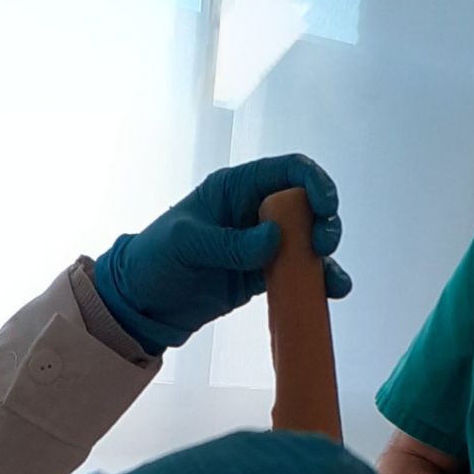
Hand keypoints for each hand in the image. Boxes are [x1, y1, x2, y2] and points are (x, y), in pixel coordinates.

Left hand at [91, 156, 348, 352]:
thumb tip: (275, 239)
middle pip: (307, 205)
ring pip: (308, 240)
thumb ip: (230, 243)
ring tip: (331, 280)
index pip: (288, 171)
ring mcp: (262, 244)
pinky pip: (298, 272)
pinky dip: (317, 281)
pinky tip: (331, 293)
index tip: (326, 207)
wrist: (142, 302)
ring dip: (325, 256)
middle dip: (325, 222)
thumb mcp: (186, 245)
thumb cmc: (155, 259)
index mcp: (236, 187)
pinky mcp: (263, 274)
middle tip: (322, 246)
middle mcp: (255, 210)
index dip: (314, 182)